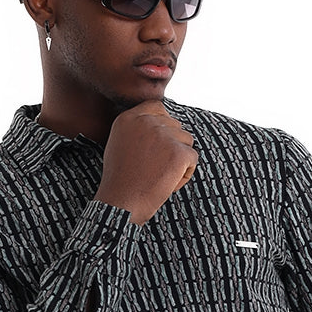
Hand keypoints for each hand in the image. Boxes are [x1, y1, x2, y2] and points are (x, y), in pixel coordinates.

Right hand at [94, 101, 197, 226]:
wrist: (121, 204)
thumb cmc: (120, 181)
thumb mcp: (119, 145)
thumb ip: (136, 129)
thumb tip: (160, 124)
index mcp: (129, 118)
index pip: (157, 107)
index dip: (163, 125)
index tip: (159, 145)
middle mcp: (146, 122)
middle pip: (175, 125)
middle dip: (171, 146)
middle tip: (155, 168)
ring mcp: (163, 136)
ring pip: (186, 140)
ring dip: (179, 160)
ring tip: (160, 176)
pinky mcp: (178, 153)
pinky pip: (193, 159)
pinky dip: (185, 174)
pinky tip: (167, 184)